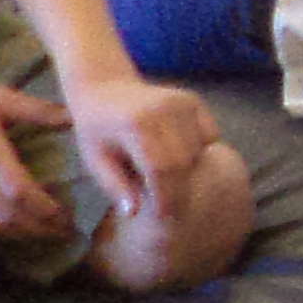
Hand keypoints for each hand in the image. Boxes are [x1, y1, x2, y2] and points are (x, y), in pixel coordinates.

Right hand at [0, 78, 73, 242]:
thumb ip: (34, 109)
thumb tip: (71, 117)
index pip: (19, 191)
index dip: (45, 207)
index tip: (66, 213)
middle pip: (8, 215)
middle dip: (40, 227)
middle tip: (64, 230)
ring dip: (19, 234)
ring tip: (43, 233)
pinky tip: (12, 229)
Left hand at [61, 75, 215, 215]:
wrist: (104, 86)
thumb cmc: (96, 129)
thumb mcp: (95, 161)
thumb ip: (115, 186)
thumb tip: (134, 212)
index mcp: (135, 125)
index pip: (160, 168)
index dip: (165, 196)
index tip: (163, 216)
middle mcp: (162, 110)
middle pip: (183, 162)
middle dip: (180, 189)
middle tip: (172, 208)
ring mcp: (181, 102)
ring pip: (198, 151)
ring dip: (188, 171)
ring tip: (167, 178)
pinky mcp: (192, 100)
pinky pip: (208, 137)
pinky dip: (199, 151)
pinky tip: (176, 152)